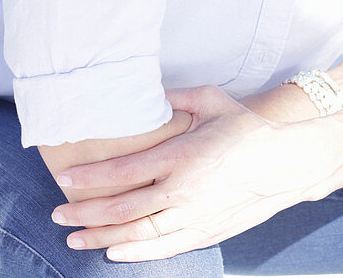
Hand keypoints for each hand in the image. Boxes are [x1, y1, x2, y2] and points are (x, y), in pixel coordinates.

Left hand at [49, 84, 319, 262]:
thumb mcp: (212, 100)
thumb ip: (176, 96)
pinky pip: (163, 247)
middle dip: (85, 212)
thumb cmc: (246, 128)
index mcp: (182, 155)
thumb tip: (147, 90)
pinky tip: (113, 250)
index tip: (64, 178)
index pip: (125, 170)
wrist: (285, 164)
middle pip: (123, 208)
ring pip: (138, 234)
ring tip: (74, 238)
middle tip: (57, 212)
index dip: (91, 177)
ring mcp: (193, 216)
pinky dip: (135, 251)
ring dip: (102, 237)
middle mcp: (183, 190)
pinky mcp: (205, 232)